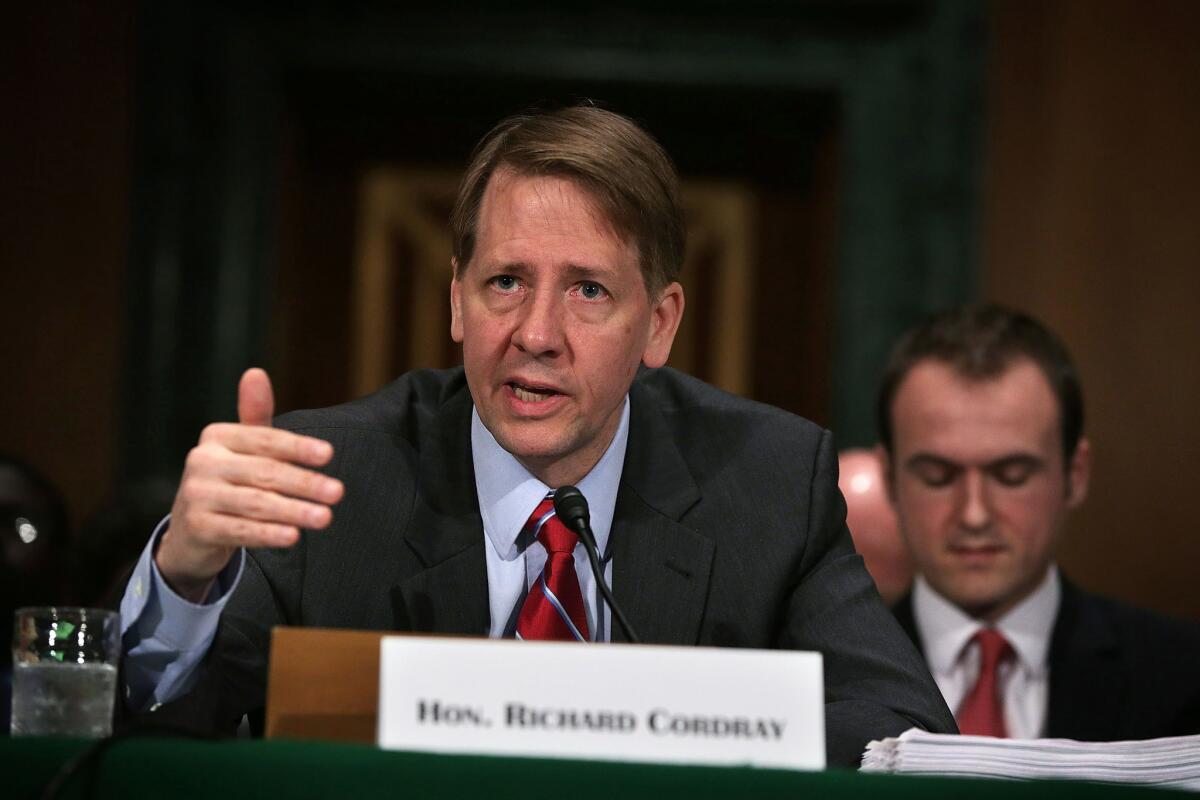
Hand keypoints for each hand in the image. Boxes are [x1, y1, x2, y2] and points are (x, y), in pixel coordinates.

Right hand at [155, 368, 343, 600]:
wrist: (191, 532)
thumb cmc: (230, 481)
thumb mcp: (243, 448)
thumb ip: (256, 416)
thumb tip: (255, 372)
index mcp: (217, 436)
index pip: (264, 439)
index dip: (297, 447)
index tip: (328, 455)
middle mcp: (202, 462)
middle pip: (264, 472)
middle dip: (304, 483)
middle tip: (338, 492)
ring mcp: (197, 495)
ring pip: (256, 503)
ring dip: (294, 511)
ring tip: (325, 517)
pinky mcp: (197, 527)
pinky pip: (240, 530)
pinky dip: (268, 534)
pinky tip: (293, 536)